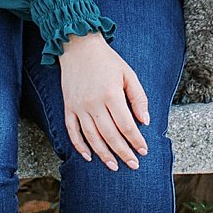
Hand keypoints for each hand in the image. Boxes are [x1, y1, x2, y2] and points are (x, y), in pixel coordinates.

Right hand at [58, 33, 150, 169]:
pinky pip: (72, 131)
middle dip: (123, 152)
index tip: (143, 151)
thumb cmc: (107, 60)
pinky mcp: (68, 107)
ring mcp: (79, 107)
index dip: (136, 140)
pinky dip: (79, 146)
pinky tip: (89, 156)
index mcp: (111, 94)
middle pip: (110, 135)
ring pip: (92, 137)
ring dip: (103, 154)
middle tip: (133, 164)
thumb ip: (138, 98)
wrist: (78, 47)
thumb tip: (145, 121)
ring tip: (114, 166)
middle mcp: (94, 103)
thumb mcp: (129, 74)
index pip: (126, 125)